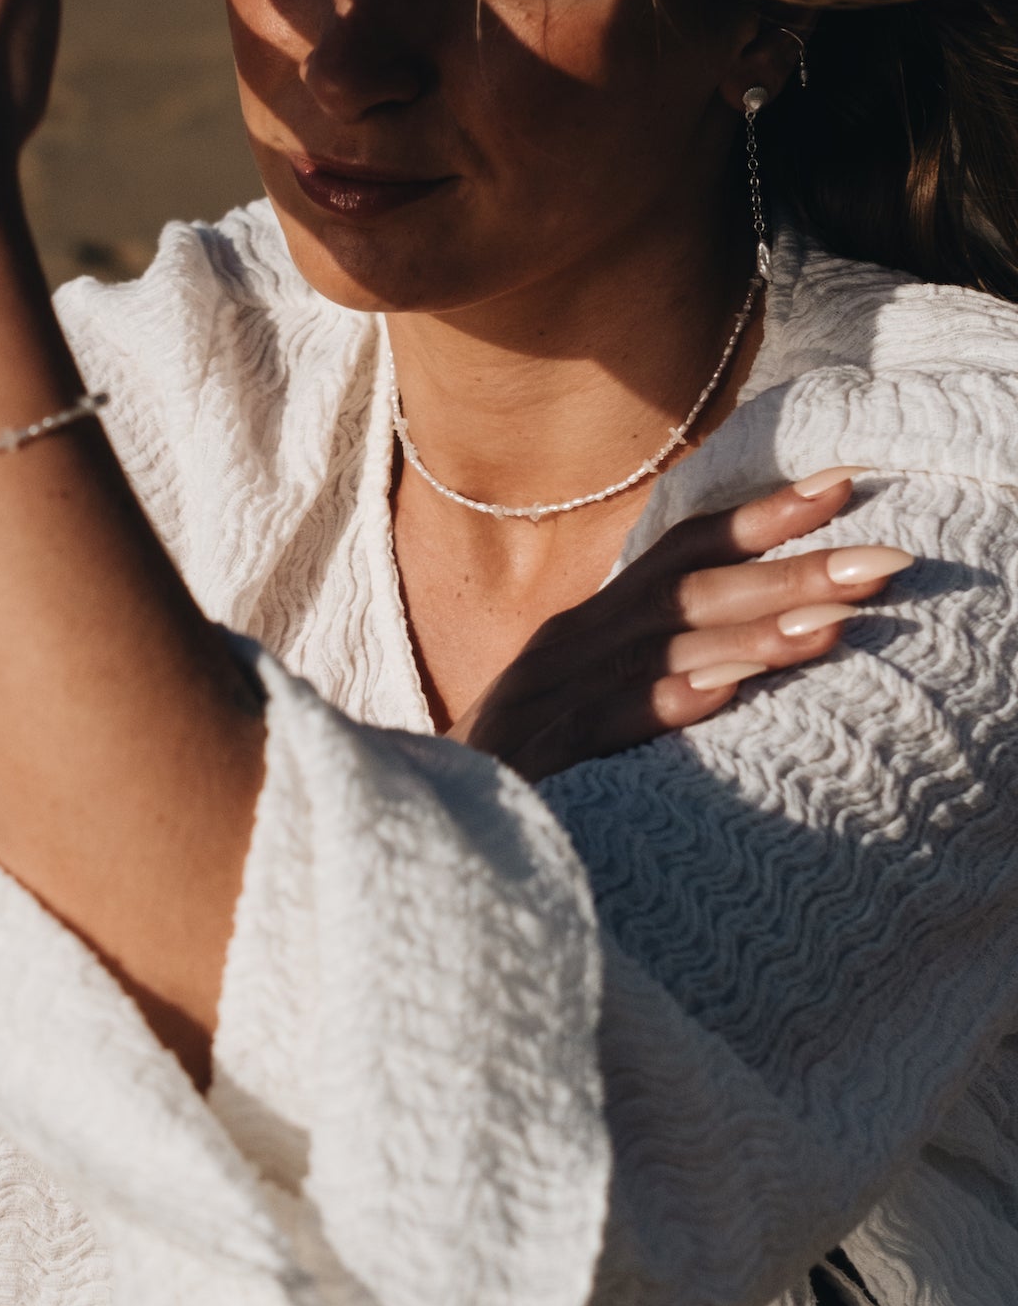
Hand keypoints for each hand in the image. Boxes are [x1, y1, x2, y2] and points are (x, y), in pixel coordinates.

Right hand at [460, 470, 912, 781]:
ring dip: (754, 633)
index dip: (762, 514)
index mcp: (593, 623)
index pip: (684, 550)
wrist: (418, 823)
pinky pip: (612, 721)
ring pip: (667, 649)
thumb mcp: (590, 697)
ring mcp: (556, 695)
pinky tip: (726, 692)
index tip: (844, 482)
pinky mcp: (543, 757)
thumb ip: (654, 661)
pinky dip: (669, 701)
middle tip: (886, 560)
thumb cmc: (520, 768)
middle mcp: (575, 642)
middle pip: (693, 590)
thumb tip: (749, 640)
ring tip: (838, 623)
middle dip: (793, 569)